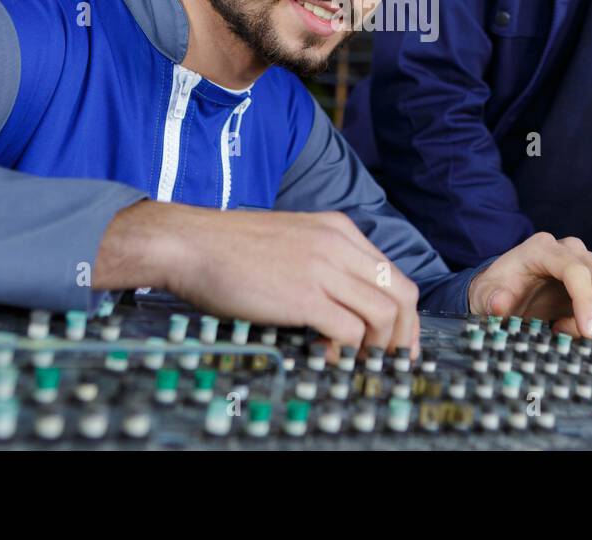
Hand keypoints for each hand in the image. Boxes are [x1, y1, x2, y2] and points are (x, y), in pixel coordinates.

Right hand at [95, 200, 420, 356]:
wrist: (189, 242)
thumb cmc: (229, 247)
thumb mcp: (291, 239)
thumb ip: (323, 261)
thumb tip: (342, 302)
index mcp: (339, 230)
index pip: (393, 272)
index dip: (402, 313)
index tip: (396, 339)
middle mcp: (339, 244)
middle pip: (400, 293)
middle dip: (402, 333)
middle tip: (390, 359)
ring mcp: (323, 269)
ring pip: (383, 313)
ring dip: (378, 346)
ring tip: (358, 361)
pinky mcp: (304, 295)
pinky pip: (348, 330)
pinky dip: (346, 351)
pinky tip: (328, 357)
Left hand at [468, 232, 591, 337]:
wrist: (508, 292)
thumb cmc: (497, 293)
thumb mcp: (483, 297)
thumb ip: (490, 299)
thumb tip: (499, 303)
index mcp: (542, 248)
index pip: (576, 270)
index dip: (586, 302)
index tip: (585, 332)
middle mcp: (572, 249)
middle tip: (566, 335)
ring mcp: (591, 260)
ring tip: (579, 333)